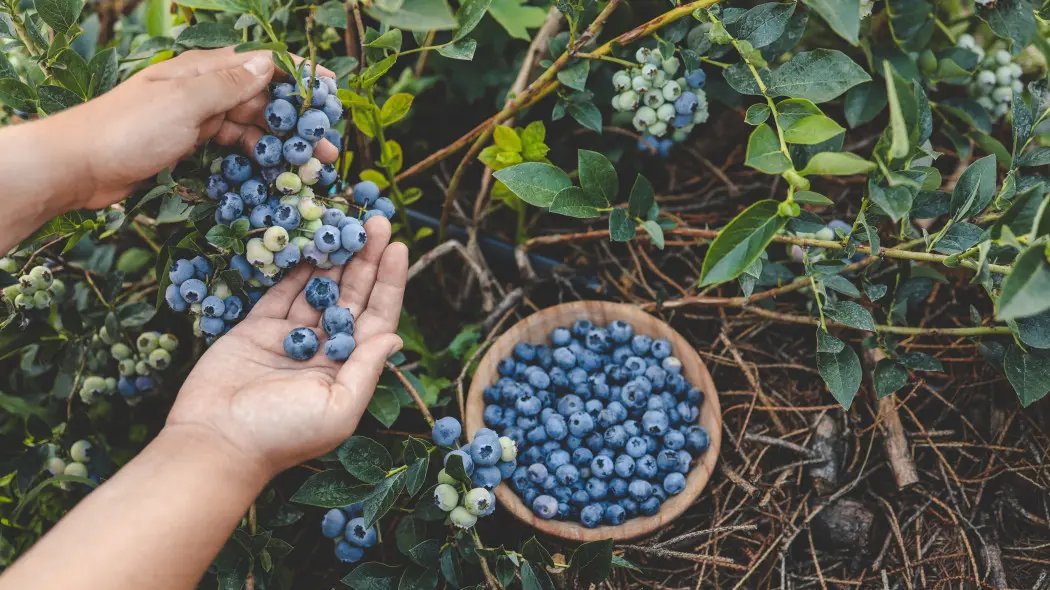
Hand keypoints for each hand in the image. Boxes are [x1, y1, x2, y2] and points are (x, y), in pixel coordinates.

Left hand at [47, 47, 339, 209]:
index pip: (261, 64)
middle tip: (327, 148)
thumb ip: (229, 84)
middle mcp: (202, 88)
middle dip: (297, 120)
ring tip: (309, 166)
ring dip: (280, 143)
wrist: (78, 166)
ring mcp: (195, 117)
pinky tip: (272, 172)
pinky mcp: (188, 143)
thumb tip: (271, 63)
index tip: (332, 90)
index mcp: (201, 69)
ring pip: (250, 124)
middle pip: (261, 98)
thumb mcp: (184, 103)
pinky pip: (231, 145)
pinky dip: (254, 156)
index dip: (299, 74)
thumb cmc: (128, 129)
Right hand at [165, 217, 406, 476]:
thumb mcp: (339, 408)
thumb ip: (366, 369)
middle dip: (367, 260)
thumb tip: (395, 336)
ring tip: (351, 223)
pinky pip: (283, 292)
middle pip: (352, 296)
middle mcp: (324, 351)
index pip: (377, 317)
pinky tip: (314, 242)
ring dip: (336, 257)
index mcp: (348, 370)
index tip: (400, 248)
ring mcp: (290, 338)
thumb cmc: (282, 434)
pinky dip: (297, 268)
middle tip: (378, 221)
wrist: (217, 442)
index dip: (390, 283)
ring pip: (319, 289)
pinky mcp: (256, 329)